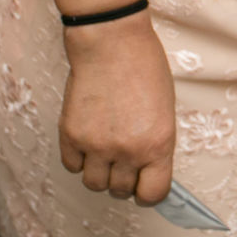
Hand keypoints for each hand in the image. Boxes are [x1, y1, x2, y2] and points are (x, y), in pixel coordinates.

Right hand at [58, 13, 176, 205]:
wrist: (111, 42)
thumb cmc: (144, 67)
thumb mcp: (165, 108)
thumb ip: (155, 142)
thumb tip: (147, 168)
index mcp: (159, 143)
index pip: (153, 194)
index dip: (148, 192)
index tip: (145, 184)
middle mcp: (128, 150)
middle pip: (121, 191)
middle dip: (124, 180)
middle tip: (124, 161)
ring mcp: (97, 145)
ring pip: (94, 184)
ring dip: (99, 172)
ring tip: (104, 150)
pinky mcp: (71, 136)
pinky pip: (72, 166)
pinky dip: (78, 159)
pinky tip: (87, 139)